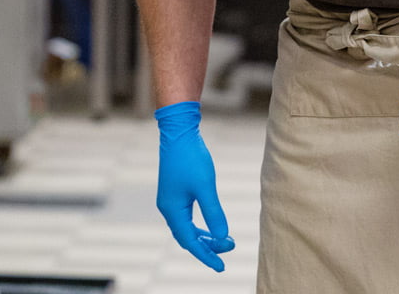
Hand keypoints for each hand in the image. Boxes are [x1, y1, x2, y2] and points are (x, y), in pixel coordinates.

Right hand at [155, 101, 234, 270]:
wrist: (179, 132)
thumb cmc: (191, 158)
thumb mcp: (205, 187)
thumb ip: (213, 213)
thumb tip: (222, 237)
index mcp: (172, 210)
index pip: (189, 241)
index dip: (206, 255)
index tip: (221, 267)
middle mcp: (168, 208)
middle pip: (187, 237)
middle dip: (208, 246)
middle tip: (230, 248)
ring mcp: (171, 200)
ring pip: (188, 228)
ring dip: (206, 236)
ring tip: (226, 239)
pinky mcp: (176, 192)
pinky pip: (187, 217)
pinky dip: (201, 225)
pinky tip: (213, 224)